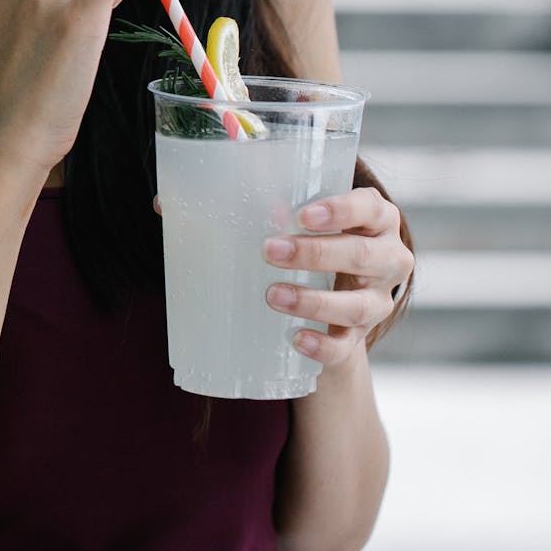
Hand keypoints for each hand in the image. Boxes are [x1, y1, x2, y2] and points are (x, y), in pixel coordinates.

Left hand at [151, 189, 412, 367]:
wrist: (326, 309)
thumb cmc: (298, 247)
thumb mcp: (282, 223)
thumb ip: (235, 207)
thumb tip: (163, 203)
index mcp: (372, 218)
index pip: (369, 206)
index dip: (341, 208)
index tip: (300, 214)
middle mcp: (387, 258)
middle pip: (365, 253)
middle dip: (317, 253)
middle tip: (270, 251)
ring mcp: (376, 302)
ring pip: (359, 304)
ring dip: (315, 301)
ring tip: (272, 296)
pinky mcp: (358, 340)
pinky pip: (346, 348)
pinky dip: (321, 345)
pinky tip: (294, 339)